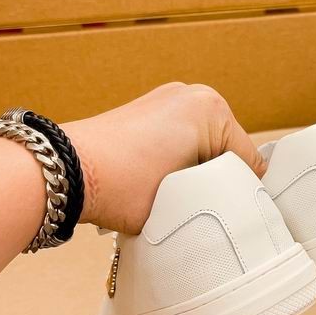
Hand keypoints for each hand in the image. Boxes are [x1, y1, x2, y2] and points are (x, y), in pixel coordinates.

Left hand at [63, 83, 265, 234]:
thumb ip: (219, 199)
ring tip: (178, 198)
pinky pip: (181, 140)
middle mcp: (192, 95)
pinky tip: (161, 184)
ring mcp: (168, 99)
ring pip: (204, 148)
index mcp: (212, 110)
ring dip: (198, 173)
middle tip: (202, 209)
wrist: (65, 171)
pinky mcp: (148, 110)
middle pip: (227, 152)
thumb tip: (230, 208)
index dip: (242, 197)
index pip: (249, 162)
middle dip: (218, 181)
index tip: (230, 218)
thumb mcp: (187, 199)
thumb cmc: (122, 186)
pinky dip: (179, 162)